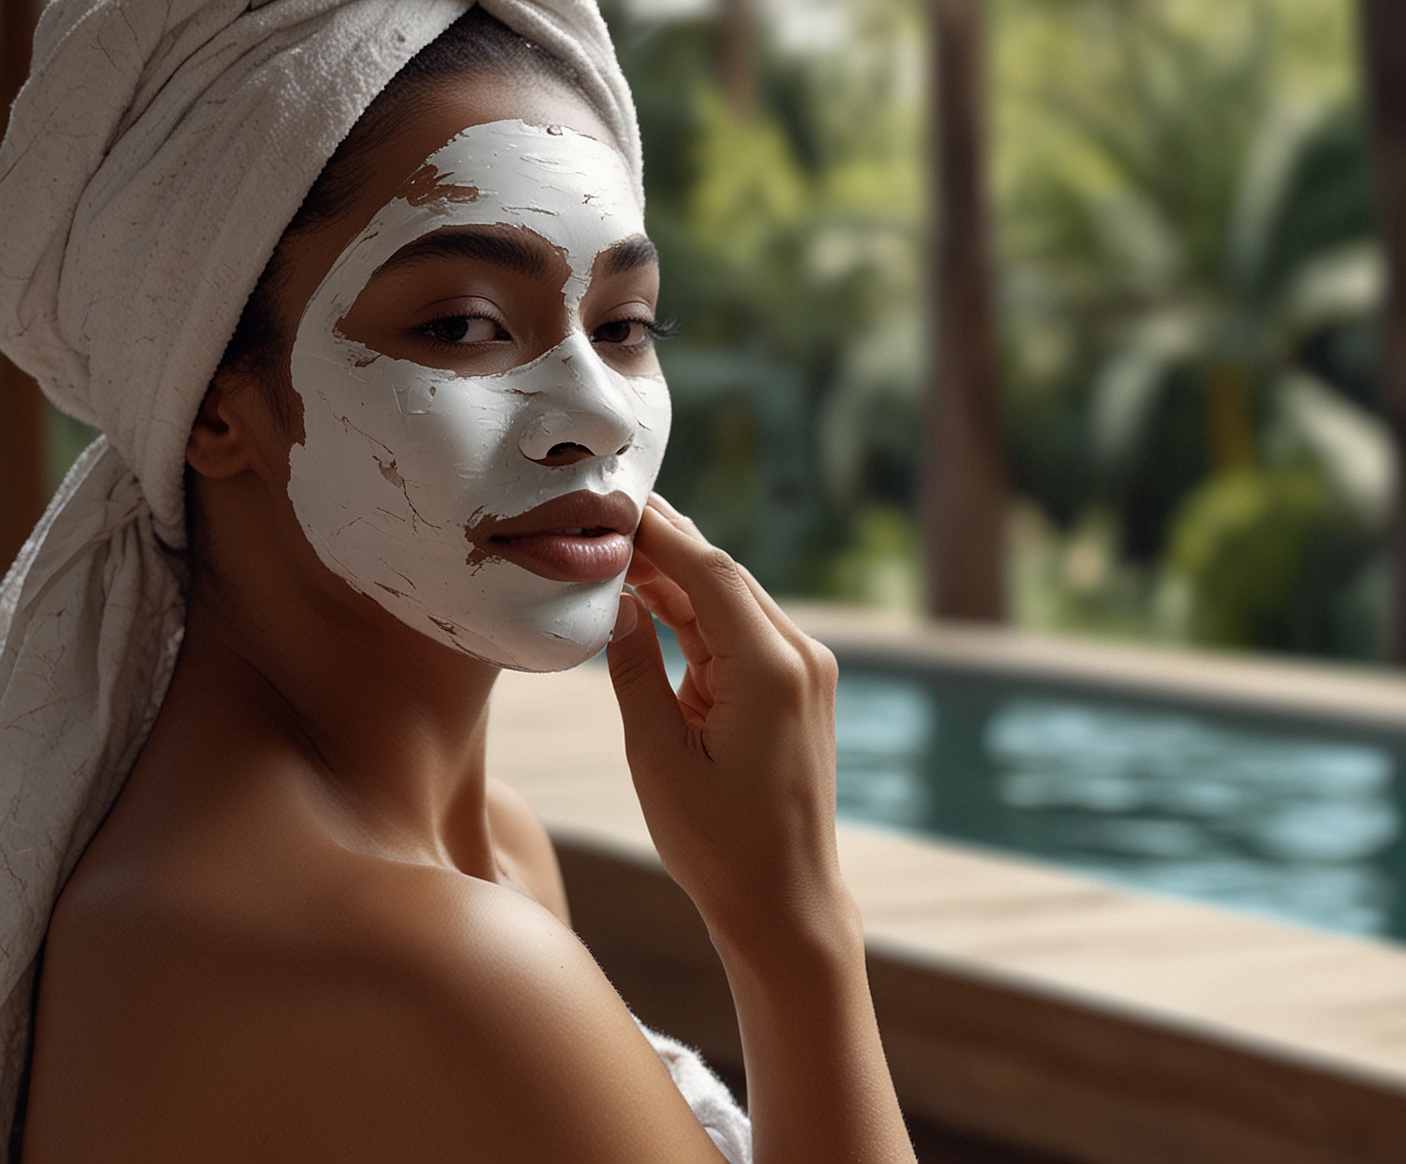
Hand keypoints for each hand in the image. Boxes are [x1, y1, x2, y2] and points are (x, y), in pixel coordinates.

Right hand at [605, 495, 851, 954]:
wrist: (785, 903)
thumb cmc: (719, 845)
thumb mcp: (657, 756)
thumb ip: (633, 670)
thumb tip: (616, 603)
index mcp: (771, 669)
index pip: (708, 572)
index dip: (658, 532)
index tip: (611, 503)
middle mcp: (799, 657)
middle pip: (722, 577)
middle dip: (663, 545)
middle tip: (601, 516)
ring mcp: (804, 671)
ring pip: (730, 602)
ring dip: (676, 580)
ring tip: (614, 551)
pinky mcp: (796, 688)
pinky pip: (739, 635)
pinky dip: (695, 618)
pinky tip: (651, 600)